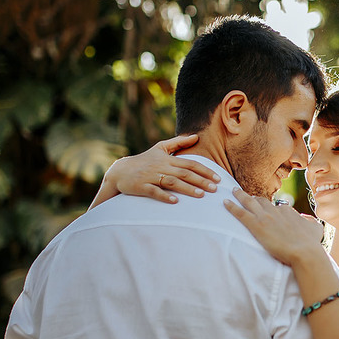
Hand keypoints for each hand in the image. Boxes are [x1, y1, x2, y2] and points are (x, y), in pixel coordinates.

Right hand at [105, 134, 219, 203]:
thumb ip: (178, 142)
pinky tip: (175, 201)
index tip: (218, 179)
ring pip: (172, 182)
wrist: (120, 171)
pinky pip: (154, 191)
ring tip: (201, 195)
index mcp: (168, 159)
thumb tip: (196, 136)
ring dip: (187, 188)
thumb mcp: (160, 148)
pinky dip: (164, 196)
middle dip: (201, 181)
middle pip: (184, 173)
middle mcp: (161, 167)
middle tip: (215, 189)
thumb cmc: (144, 160)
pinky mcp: (141, 186)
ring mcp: (151, 177)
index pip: (190, 164)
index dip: (205, 171)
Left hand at [225, 188, 325, 265]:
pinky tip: (225, 202)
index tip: (265, 207)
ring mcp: (265, 217)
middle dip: (253, 198)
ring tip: (232, 191)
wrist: (304, 251)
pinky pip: (240, 213)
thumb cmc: (311, 243)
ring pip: (249, 202)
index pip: (276, 206)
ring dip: (239, 195)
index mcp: (287, 211)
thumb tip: (309, 220)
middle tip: (246, 195)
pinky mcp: (256, 225)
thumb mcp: (315, 229)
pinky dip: (231, 207)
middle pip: (261, 201)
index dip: (269, 207)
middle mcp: (275, 210)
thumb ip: (311, 222)